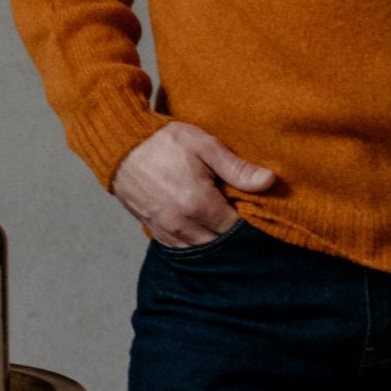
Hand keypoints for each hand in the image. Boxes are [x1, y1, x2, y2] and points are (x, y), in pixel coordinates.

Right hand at [111, 123, 276, 246]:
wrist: (121, 145)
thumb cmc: (164, 141)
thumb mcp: (205, 146)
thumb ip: (237, 168)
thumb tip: (269, 181)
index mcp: (198, 203)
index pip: (234, 228)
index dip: (246, 221)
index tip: (251, 210)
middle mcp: (182, 223)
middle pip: (218, 244)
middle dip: (230, 234)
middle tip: (238, 216)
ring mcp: (165, 229)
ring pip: (199, 249)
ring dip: (212, 240)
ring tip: (220, 223)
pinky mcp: (153, 230)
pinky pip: (179, 248)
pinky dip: (193, 242)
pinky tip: (200, 228)